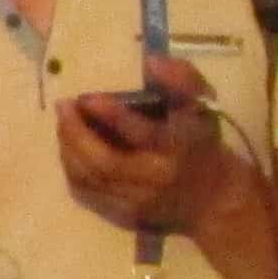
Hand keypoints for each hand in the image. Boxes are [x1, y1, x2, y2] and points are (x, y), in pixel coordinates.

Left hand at [54, 53, 235, 239]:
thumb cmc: (203, 144)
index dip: (112, 114)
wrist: (214, 200)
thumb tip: (151, 61)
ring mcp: (137, 203)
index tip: (87, 97)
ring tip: (63, 123)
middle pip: (105, 162)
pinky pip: (86, 194)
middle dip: (76, 133)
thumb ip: (182, 79)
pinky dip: (72, 168)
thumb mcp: (204, 106)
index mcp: (178, 149)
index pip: (142, 134)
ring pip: (89, 179)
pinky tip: (69, 148)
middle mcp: (156, 180)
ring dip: (68, 148)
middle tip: (63, 106)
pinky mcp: (124, 217)